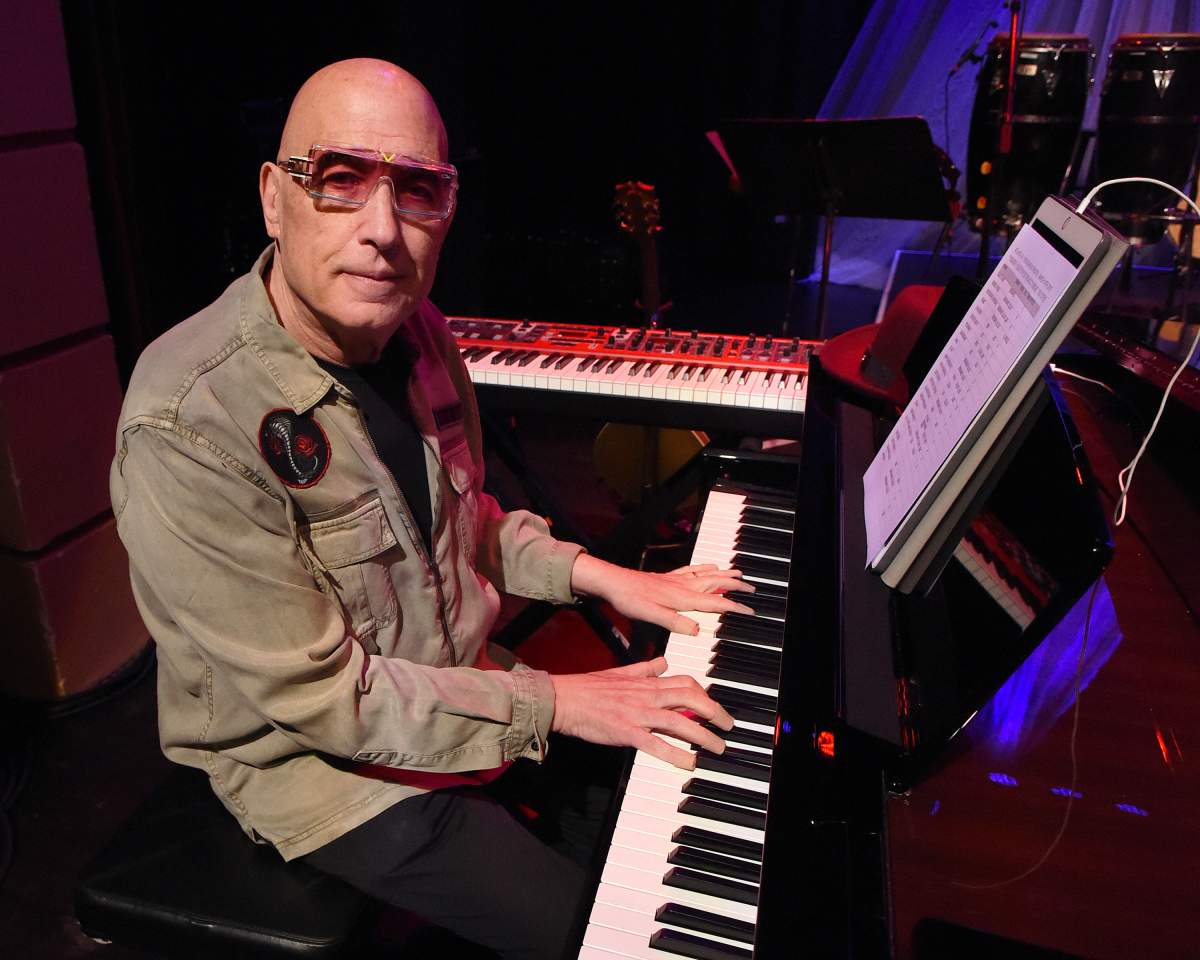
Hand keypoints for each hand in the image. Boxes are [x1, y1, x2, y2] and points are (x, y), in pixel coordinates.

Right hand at [549, 657, 734, 768]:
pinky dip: (676, 754)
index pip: (685, 682)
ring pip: (680, 722)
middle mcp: (646, 696)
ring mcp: (638, 714)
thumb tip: (663, 662)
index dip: (704, 693)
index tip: (713, 706)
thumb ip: (644, 668)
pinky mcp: (626, 732)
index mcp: (646, 682)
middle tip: (727, 726)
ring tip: (718, 748)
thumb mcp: (620, 671)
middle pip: (691, 699)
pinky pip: (656, 744)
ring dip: (704, 736)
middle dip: (715, 712)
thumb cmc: (589, 688)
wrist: (564, 699)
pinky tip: (690, 763)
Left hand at [569, 553, 753, 635]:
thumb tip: (696, 630)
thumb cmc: (631, 599)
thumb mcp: (652, 616)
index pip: (715, 603)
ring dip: (724, 574)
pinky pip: (693, 570)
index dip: (734, 607)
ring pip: (707, 575)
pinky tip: (710, 565)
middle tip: (752, 588)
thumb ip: (675, 623)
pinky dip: (705, 567)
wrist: (614, 583)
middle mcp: (683, 587)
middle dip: (736, 586)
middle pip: (716, 584)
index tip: (749, 611)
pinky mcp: (668, 577)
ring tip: (739, 573)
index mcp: (682, 598)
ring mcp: (676, 580)